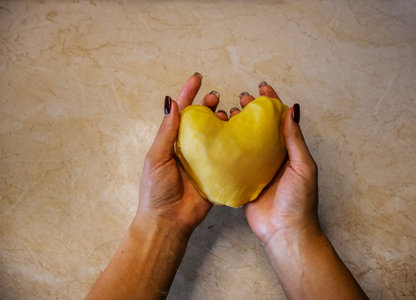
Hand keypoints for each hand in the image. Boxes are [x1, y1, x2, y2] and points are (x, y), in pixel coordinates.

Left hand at [138, 73, 222, 234]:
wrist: (168, 222)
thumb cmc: (156, 190)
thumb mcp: (157, 157)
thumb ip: (166, 131)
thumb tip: (171, 102)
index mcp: (173, 142)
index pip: (182, 113)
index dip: (189, 94)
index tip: (198, 78)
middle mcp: (190, 149)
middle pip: (202, 121)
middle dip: (208, 106)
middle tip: (216, 98)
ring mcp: (204, 161)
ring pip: (217, 135)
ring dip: (222, 123)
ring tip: (227, 116)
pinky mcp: (217, 175)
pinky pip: (227, 157)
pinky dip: (235, 145)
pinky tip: (241, 136)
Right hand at [236, 82, 319, 245]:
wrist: (286, 233)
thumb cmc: (300, 202)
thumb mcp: (303, 167)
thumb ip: (295, 140)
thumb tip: (291, 109)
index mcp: (289, 151)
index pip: (280, 121)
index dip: (272, 102)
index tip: (262, 88)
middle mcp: (273, 157)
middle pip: (260, 128)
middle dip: (251, 111)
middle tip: (240, 99)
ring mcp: (257, 169)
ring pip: (245, 142)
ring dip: (236, 127)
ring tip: (225, 114)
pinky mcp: (244, 182)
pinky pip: (234, 162)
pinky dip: (226, 149)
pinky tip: (216, 139)